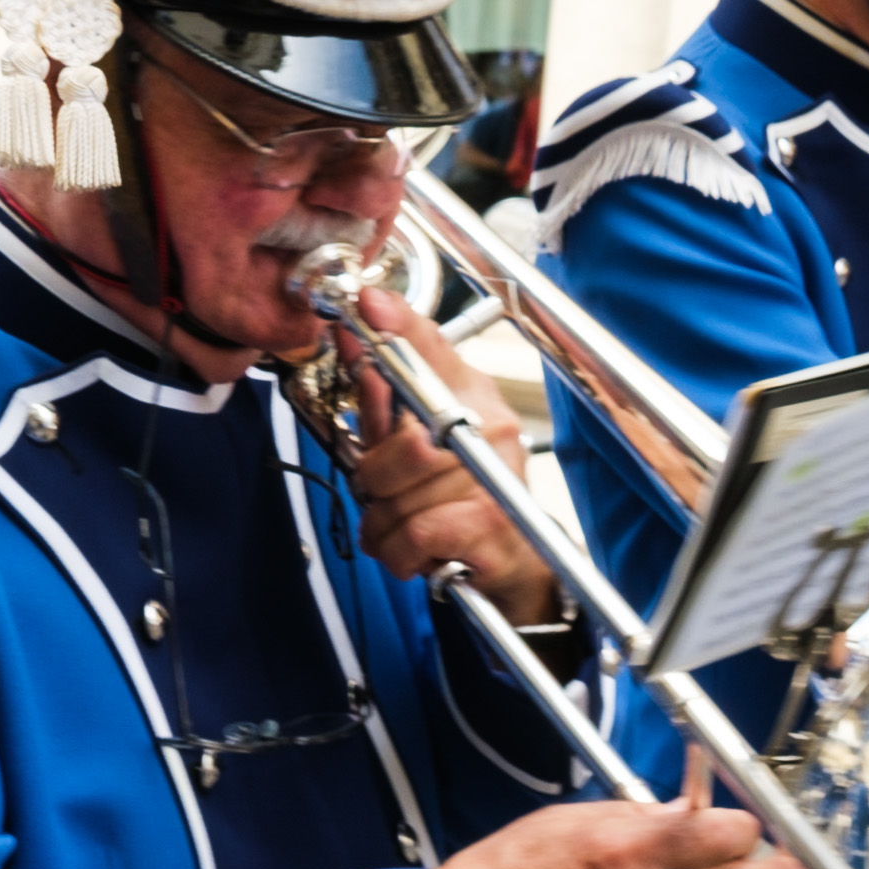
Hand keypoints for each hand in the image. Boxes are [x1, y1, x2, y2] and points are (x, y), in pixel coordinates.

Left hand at [323, 290, 559, 623]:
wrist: (513, 562)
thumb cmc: (463, 497)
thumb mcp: (420, 442)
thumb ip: (383, 399)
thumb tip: (354, 341)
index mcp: (472, 397)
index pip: (433, 350)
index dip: (399, 328)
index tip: (369, 306)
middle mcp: (490, 430)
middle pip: (402, 444)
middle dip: (372, 478)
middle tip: (382, 492)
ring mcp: (493, 478)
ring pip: (398, 497)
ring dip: (382, 523)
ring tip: (401, 525)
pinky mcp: (489, 526)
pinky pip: (413, 534)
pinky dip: (398, 551)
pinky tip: (413, 550)